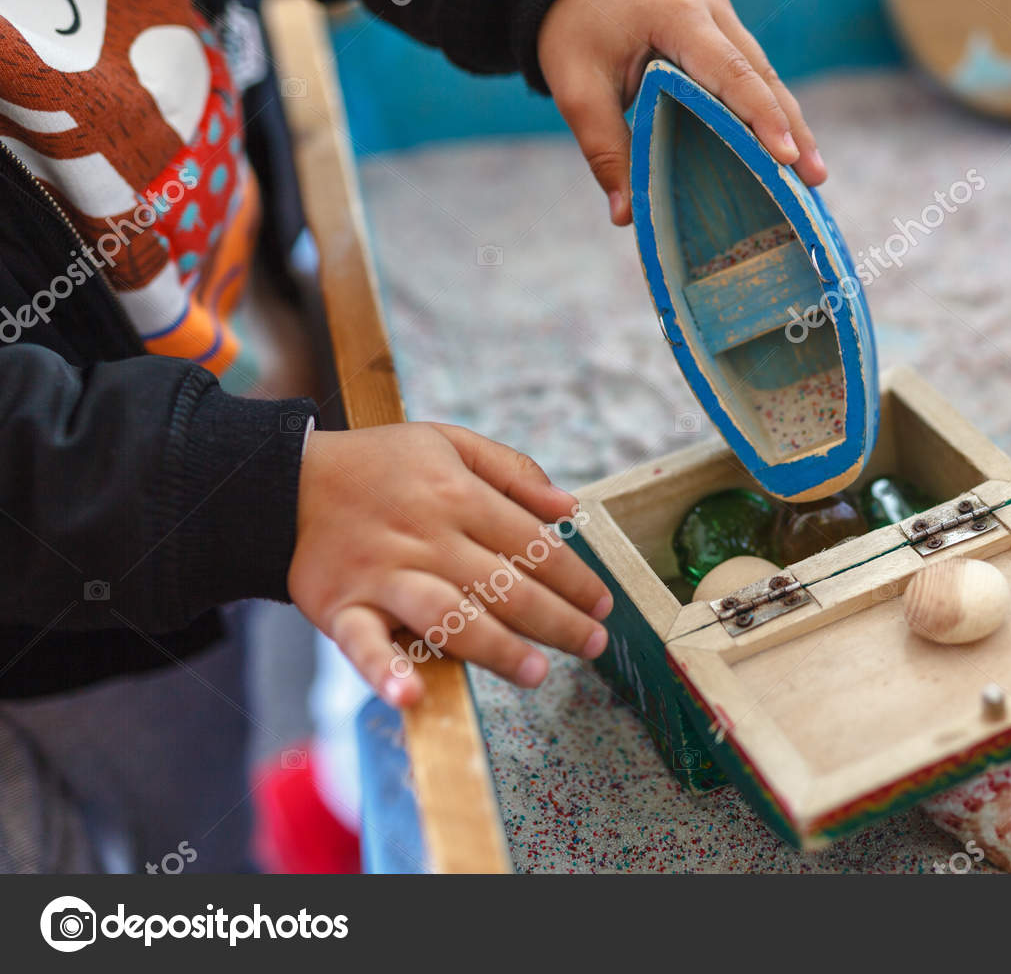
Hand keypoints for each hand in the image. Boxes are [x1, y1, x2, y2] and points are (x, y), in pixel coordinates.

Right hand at [289, 422, 610, 707]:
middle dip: (557, 619)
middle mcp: (426, 537)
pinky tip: (411, 697)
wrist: (279, 482)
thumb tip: (569, 507)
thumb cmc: (376, 465)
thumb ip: (512, 470)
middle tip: (593, 645)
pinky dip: (385, 672)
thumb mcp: (447, 441)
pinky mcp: (342, 608)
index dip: (575, 577)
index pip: (532, 543)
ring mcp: (383, 575)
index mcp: (457, 495)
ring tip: (535, 671)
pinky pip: (364, 644)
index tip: (603, 604)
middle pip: (504, 585)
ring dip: (495, 647)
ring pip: (449, 616)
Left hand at [538, 0, 826, 224]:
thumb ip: (604, 149)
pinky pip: (753, 72)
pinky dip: (769, 110)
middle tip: (815, 178)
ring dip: (788, 122)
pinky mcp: (723, 28)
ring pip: (765, 73)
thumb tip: (627, 216)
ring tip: (812, 174)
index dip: (761, 115)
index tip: (787, 157)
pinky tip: (786, 149)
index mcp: (674, 13)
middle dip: (791, 128)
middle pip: (760, 73)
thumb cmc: (573, 35)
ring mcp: (721, 14)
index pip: (729, 70)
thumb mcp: (576, 91)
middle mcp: (709, 7)